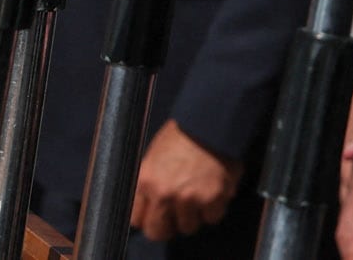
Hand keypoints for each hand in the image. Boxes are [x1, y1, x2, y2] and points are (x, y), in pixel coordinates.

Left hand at [131, 120, 240, 242]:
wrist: (212, 120)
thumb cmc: (183, 133)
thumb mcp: (154, 155)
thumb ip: (149, 182)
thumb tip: (149, 205)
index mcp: (145, 181)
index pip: (136, 220)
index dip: (148, 218)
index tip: (157, 214)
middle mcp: (163, 194)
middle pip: (158, 232)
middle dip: (169, 225)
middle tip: (179, 213)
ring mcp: (188, 198)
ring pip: (188, 227)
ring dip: (195, 215)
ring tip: (201, 194)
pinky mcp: (212, 199)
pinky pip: (212, 217)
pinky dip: (216, 207)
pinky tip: (215, 190)